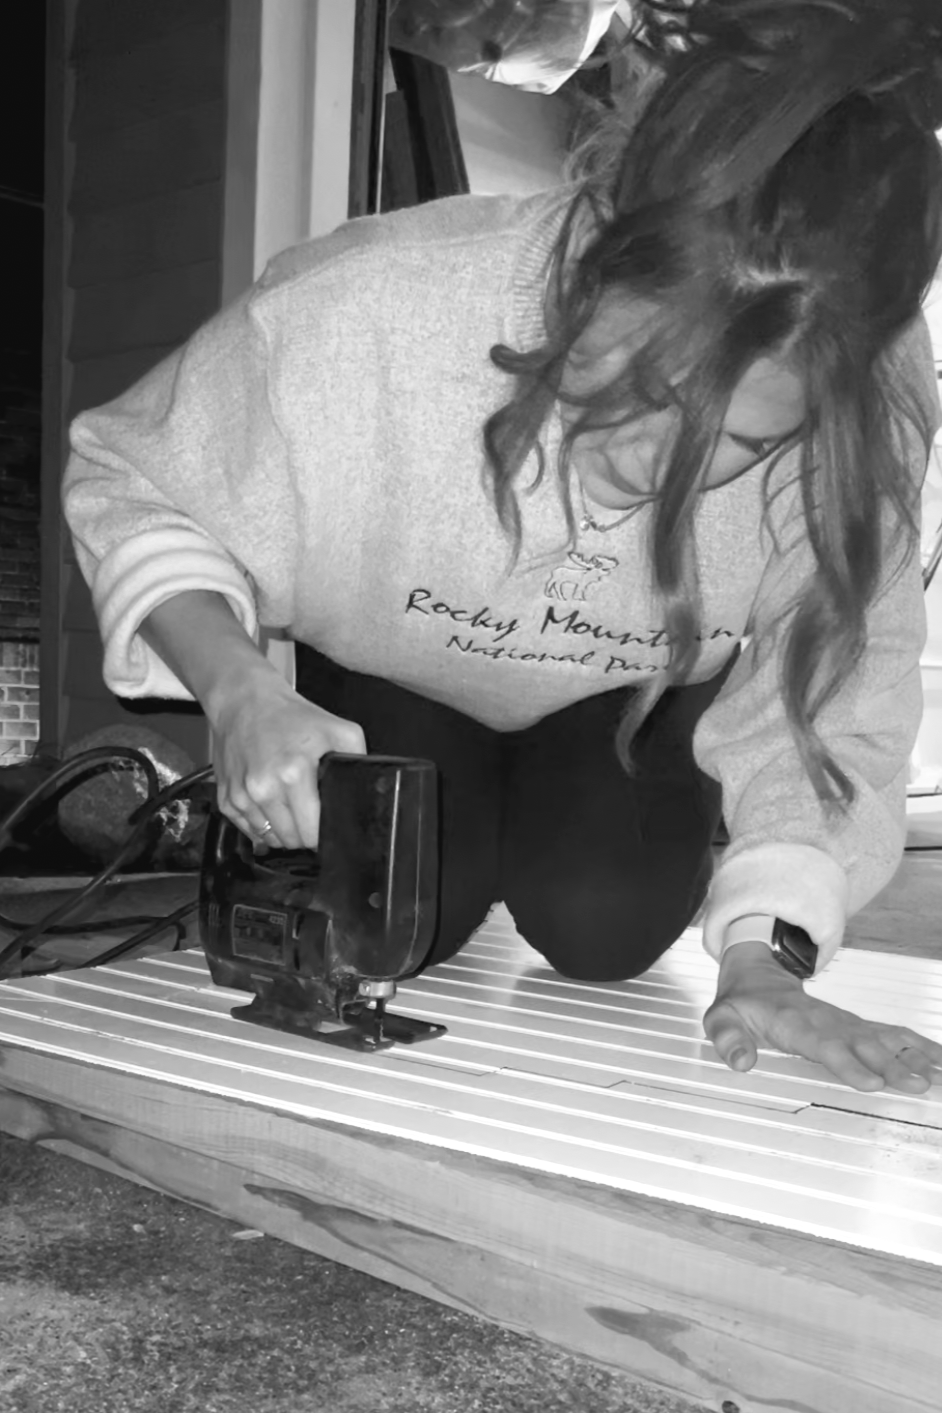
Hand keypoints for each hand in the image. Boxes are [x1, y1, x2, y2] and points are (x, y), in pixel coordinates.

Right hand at [209, 673, 365, 848]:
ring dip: (283, 831)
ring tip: (290, 806)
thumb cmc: (289, 716)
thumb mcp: (337, 729)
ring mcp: (242, 796)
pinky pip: (249, 831)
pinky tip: (270, 804)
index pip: (312, 832)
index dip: (323, 833)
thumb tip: (367, 787)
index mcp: (293, 774)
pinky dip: (262, 825)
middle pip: (292, 840)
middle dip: (305, 833)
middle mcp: (263, 789)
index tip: (325, 824)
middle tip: (310, 813)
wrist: (244, 702)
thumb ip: (357, 758)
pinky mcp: (226, 799)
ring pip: (270, 839)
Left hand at [703, 942, 941, 1093]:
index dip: (848, 1063)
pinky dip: (920, 1046)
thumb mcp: (722, 1018)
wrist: (760, 975)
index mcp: (796, 1023)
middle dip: (892, 1066)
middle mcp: (829, 1022)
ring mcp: (848, 1023)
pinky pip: (894, 1034)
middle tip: (918, 1084)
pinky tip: (940, 1060)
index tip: (870, 1081)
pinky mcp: (860, 1026)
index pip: (825, 1045)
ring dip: (912, 1056)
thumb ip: (728, 1038)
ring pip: (885, 1039)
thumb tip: (740, 1061)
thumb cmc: (743, 1003)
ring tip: (936, 1076)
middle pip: (864, 1046)